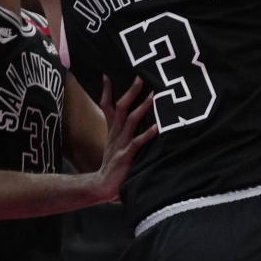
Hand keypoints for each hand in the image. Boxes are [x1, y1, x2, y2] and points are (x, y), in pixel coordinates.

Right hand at [92, 76, 157, 202]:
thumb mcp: (115, 142)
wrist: (102, 186)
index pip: (107, 105)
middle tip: (140, 77)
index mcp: (112, 130)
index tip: (108, 73)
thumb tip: (135, 113)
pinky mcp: (127, 156)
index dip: (107, 90)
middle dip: (131, 91)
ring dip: (143, 107)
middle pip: (121, 107)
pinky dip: (148, 134)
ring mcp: (121, 144)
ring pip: (131, 121)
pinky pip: (138, 143)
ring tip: (154, 95)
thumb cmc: (114, 163)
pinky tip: (158, 127)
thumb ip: (123, 129)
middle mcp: (116, 134)